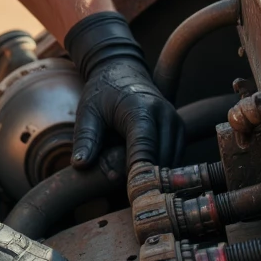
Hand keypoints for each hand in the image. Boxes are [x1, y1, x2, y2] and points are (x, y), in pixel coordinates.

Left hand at [65, 10, 182, 170]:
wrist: (123, 70)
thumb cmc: (103, 92)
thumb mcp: (88, 111)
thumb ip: (85, 138)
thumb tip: (80, 165)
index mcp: (141, 108)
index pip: (144, 146)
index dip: (137, 170)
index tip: (129, 190)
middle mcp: (165, 115)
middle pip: (160, 158)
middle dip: (142, 175)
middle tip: (121, 185)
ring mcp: (176, 123)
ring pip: (171, 163)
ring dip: (152, 174)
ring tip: (128, 173)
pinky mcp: (180, 132)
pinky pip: (175, 160)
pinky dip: (160, 169)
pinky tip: (141, 168)